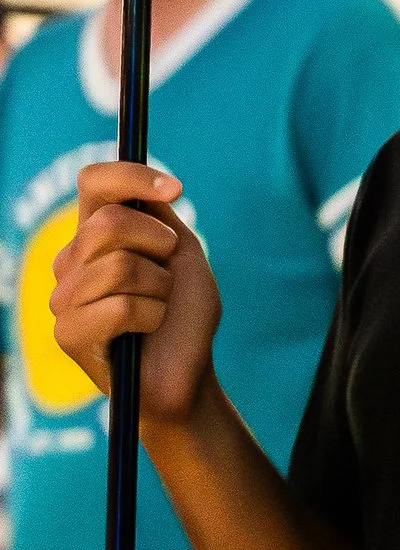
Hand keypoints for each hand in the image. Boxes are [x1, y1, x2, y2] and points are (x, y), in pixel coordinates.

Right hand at [51, 162, 219, 422]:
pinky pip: (121, 307)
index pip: (93, 183)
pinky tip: (147, 332)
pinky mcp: (68, 334)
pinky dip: (152, 317)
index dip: (131, 176)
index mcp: (94, 233)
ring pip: (120, 266)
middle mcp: (70, 261)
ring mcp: (63, 298)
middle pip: (109, 222)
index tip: (176, 189)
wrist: (187, 372)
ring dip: (159, 288)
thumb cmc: (183, 314)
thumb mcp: (181, 254)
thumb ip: (159, 217)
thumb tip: (151, 184)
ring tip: (157, 308)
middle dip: (158, 244)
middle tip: (168, 273)